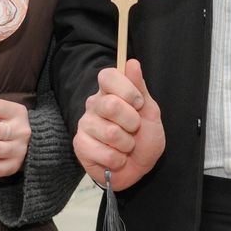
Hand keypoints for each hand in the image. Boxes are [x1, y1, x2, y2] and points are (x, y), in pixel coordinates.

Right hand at [73, 62, 163, 192]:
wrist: (139, 168)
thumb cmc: (144, 138)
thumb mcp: (150, 112)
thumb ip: (140, 88)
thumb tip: (132, 62)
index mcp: (109, 92)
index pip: (107, 76)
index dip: (127, 90)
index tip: (138, 103)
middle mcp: (94, 105)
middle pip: (111, 105)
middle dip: (132, 122)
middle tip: (134, 129)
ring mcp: (85, 125)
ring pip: (110, 132)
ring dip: (127, 144)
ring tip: (126, 146)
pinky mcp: (80, 146)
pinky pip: (105, 153)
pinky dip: (118, 159)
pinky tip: (117, 158)